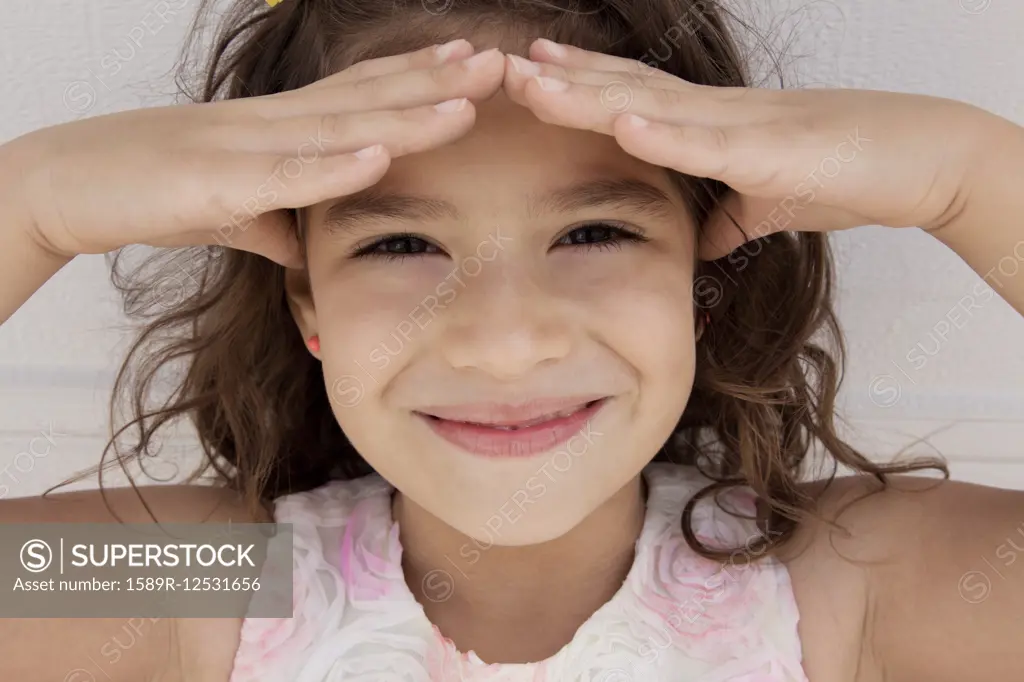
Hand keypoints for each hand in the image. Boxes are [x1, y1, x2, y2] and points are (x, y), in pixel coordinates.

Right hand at [2, 40, 504, 267]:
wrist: (68, 185)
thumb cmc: (154, 188)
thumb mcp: (233, 207)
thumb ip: (276, 215)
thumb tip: (304, 241)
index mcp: (280, 125)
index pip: (360, 92)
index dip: (418, 74)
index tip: (472, 63)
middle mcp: (273, 124)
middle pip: (367, 98)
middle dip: (437, 82)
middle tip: (501, 63)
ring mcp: (246, 149)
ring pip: (339, 129)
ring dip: (406, 115)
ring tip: (465, 100)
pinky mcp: (216, 184)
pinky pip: (284, 175)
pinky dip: (333, 167)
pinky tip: (379, 157)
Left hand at [501, 39, 1002, 259]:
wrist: (915, 163)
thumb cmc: (844, 174)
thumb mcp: (767, 203)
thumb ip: (729, 215)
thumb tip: (704, 240)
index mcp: (709, 123)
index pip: (630, 97)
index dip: (579, 85)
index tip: (530, 75)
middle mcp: (712, 113)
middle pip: (623, 91)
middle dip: (561, 80)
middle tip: (502, 66)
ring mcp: (736, 126)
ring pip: (648, 105)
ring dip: (588, 94)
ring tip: (533, 80)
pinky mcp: (766, 150)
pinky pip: (705, 142)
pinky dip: (661, 134)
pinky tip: (620, 122)